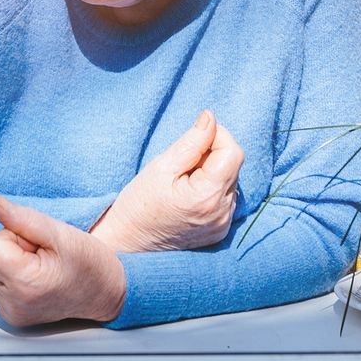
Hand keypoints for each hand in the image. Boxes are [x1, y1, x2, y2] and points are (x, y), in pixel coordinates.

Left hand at [0, 196, 126, 326]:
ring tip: (40, 264)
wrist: (106, 292)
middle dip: (11, 248)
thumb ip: (23, 218)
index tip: (39, 245)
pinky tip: (34, 275)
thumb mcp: (60, 233)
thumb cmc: (89, 262)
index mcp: (25, 286)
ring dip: (9, 260)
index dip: (14, 236)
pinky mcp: (11, 316)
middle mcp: (13, 305)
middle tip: (42, 254)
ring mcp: (11, 313)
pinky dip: (10, 273)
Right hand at [91, 109, 242, 252]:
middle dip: (211, 156)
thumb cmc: (139, 203)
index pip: (233, 153)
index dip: (217, 137)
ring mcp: (222, 226)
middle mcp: (221, 215)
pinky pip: (225, 199)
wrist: (127, 243)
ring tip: (182, 183)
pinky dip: (210, 190)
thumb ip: (192, 140)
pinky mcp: (219, 232)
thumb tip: (211, 117)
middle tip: (182, 165)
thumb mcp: (162, 165)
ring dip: (211, 173)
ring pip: (230, 181)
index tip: (195, 140)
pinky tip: (188, 197)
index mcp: (208, 197)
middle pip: (232, 166)